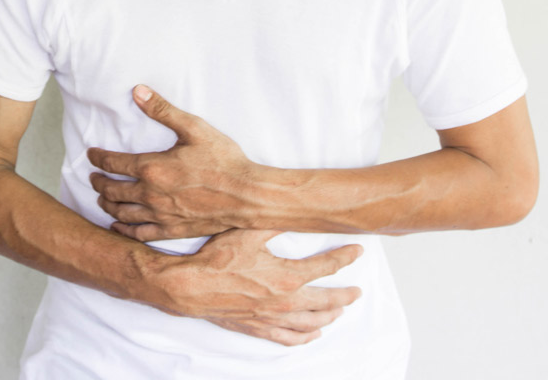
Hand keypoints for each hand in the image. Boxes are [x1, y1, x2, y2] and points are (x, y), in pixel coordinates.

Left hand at [88, 84, 256, 240]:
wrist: (247, 195)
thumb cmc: (223, 160)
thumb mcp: (194, 128)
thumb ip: (163, 110)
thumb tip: (138, 91)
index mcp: (152, 168)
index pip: (113, 163)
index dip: (98, 158)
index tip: (91, 154)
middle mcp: (150, 194)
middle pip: (112, 190)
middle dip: (98, 182)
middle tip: (93, 177)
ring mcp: (160, 215)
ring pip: (121, 213)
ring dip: (107, 204)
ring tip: (102, 198)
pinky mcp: (172, 230)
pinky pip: (139, 233)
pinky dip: (124, 230)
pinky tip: (118, 226)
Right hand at [147, 229, 362, 345]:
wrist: (190, 287)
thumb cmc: (217, 260)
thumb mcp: (248, 232)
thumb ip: (274, 222)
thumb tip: (290, 210)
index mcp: (287, 276)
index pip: (326, 266)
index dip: (345, 257)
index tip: (357, 251)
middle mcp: (286, 301)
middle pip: (326, 301)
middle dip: (345, 295)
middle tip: (357, 291)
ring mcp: (273, 318)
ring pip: (311, 322)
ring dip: (329, 316)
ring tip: (339, 311)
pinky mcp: (259, 328)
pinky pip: (289, 338)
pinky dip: (305, 337)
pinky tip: (312, 335)